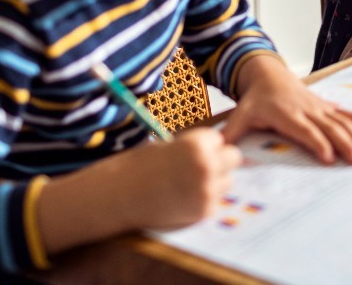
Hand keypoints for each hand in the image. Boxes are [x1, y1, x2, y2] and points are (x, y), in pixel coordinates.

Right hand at [37, 127, 242, 251]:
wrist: (118, 195)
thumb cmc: (140, 165)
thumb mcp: (169, 146)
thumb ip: (196, 148)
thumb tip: (221, 152)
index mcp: (198, 144)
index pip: (220, 140)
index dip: (207, 146)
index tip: (190, 153)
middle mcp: (206, 165)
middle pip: (233, 158)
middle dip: (219, 161)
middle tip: (197, 168)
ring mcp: (206, 190)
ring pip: (227, 181)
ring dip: (215, 181)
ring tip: (187, 183)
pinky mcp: (203, 211)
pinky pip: (215, 201)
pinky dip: (204, 200)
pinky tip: (182, 198)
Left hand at [222, 55, 351, 164]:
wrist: (267, 73)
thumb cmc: (255, 99)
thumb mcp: (241, 114)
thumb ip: (231, 133)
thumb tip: (217, 151)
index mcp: (287, 114)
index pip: (305, 130)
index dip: (317, 143)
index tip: (329, 158)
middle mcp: (307, 110)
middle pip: (330, 128)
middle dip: (346, 145)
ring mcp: (320, 108)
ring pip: (342, 122)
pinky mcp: (326, 106)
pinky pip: (347, 114)